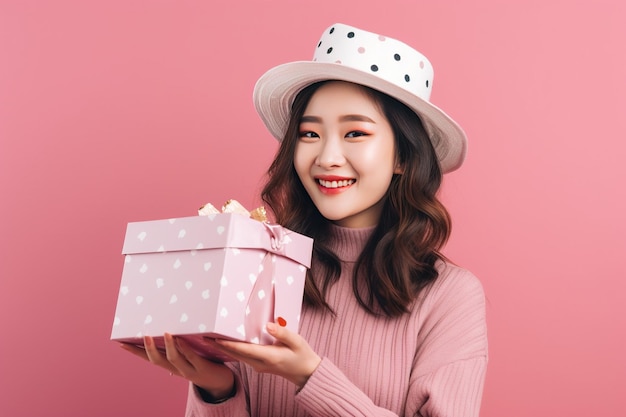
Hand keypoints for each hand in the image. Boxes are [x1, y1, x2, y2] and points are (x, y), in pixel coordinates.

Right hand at [120, 333, 234, 398]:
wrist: (220, 382)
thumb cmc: (202, 364)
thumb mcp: (186, 358)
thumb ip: (176, 349)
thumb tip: (163, 333)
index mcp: (170, 366)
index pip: (148, 359)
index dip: (135, 352)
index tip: (121, 343)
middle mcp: (176, 369)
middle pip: (157, 361)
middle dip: (148, 349)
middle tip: (142, 335)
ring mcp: (189, 369)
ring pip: (174, 359)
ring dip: (168, 346)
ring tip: (164, 332)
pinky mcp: (202, 367)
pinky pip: (192, 357)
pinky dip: (186, 348)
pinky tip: (181, 339)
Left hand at [205, 321, 320, 388]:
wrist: (306, 373)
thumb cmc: (302, 355)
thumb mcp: (297, 341)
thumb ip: (282, 333)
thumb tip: (268, 326)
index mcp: (269, 357)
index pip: (244, 350)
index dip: (228, 344)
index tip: (215, 338)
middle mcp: (260, 364)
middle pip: (235, 354)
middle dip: (219, 345)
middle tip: (204, 335)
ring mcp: (258, 366)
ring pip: (237, 357)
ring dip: (223, 348)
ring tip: (209, 337)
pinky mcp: (258, 365)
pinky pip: (241, 357)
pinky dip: (231, 350)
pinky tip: (224, 343)